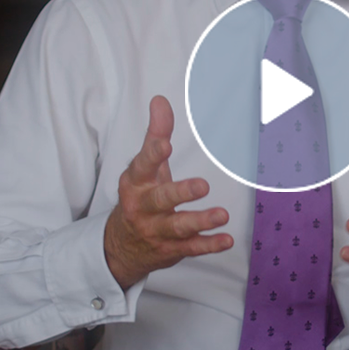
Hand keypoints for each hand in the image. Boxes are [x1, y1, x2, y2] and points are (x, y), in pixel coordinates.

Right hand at [103, 96, 233, 290]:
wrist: (121, 246)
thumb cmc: (139, 196)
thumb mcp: (143, 168)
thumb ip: (155, 134)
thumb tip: (160, 100)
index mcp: (135, 182)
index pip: (143, 166)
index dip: (153, 155)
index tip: (165, 145)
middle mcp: (143, 207)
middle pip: (160, 199)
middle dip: (180, 193)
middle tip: (203, 185)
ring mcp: (157, 230)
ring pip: (178, 227)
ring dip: (200, 221)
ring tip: (222, 215)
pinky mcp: (171, 249)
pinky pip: (191, 248)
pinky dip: (209, 245)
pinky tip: (226, 239)